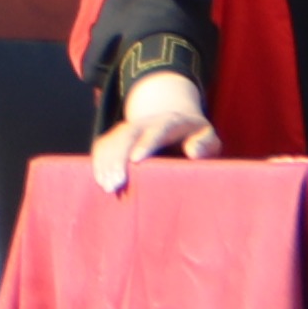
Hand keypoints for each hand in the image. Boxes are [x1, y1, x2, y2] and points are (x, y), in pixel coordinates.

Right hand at [90, 70, 214, 189]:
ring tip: (106, 186)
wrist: (177, 124)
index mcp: (172, 122)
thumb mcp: (208, 138)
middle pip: (129, 134)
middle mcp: (147, 122)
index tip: (136, 160)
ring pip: (114, 139)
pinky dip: (99, 160)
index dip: (146, 143)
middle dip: (119, 157)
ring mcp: (131, 128)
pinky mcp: (120, 136)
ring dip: (106, 161)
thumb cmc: (197, 139)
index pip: (158, 129)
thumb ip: (206, 144)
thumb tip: (193, 152)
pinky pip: (105, 144)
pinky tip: (99, 179)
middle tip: (116, 184)